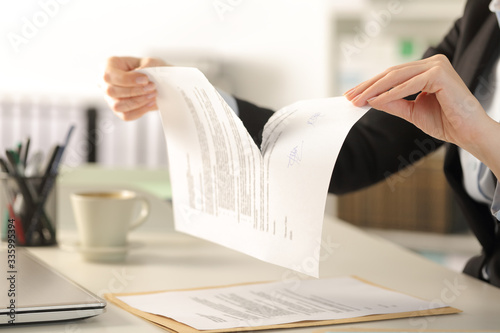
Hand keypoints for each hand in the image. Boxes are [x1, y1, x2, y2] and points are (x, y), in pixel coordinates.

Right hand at [102, 56, 167, 120]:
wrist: (154, 80)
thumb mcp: (150, 61)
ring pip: (117, 106)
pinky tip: (150, 103)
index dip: (127, 79)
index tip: (145, 80)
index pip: (110, 75)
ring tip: (153, 95)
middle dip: (134, 91)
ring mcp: (109, 98)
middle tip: (152, 87)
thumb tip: (142, 72)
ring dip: (138, 102)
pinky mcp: (118, 110)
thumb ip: (147, 64)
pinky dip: (140, 111)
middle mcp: (104, 83)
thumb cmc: (148, 68)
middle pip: (111, 91)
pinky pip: (126, 115)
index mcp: (108, 66)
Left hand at [345, 54, 499, 179]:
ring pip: (397, 76)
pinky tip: (377, 101)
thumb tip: (371, 99)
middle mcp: (432, 63)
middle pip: (391, 74)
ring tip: (359, 100)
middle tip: (350, 97)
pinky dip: (392, 93)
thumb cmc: (446, 122)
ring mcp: (437, 66)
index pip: (392, 75)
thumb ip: (393, 103)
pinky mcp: (440, 74)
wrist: (468, 133)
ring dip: (375, 89)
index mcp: (426, 70)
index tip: (352, 95)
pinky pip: (410, 84)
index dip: (370, 85)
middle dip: (368, 86)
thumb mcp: (412, 112)